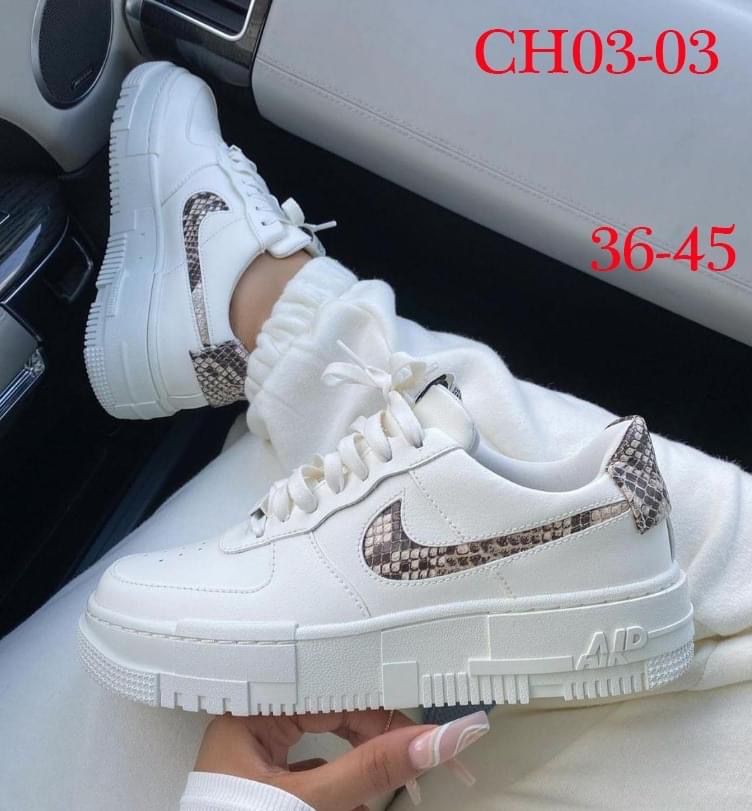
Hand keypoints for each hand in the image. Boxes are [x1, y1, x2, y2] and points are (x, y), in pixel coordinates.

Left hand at [194, 709, 489, 809]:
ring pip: (326, 745)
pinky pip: (313, 772)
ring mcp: (257, 760)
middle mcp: (251, 729)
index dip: (378, 707)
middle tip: (419, 754)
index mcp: (249, 715)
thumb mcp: (308, 802)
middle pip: (332, 716)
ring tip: (397, 779)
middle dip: (375, 739)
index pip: (330, 692)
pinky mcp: (265, 787)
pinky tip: (362, 800)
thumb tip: (431, 742)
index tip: (421, 725)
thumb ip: (369, 771)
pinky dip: (342, 785)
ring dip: (362, 765)